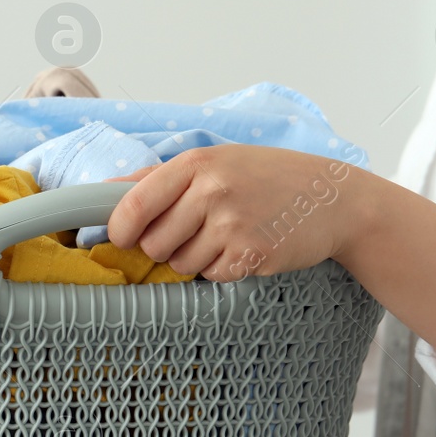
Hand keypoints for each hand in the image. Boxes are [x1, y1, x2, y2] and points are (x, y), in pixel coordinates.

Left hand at [105, 146, 365, 281]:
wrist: (333, 198)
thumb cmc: (266, 177)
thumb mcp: (215, 161)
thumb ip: (158, 177)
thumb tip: (103, 190)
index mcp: (196, 163)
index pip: (132, 206)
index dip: (119, 229)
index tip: (122, 237)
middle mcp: (212, 191)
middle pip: (153, 244)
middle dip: (165, 246)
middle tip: (195, 231)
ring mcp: (233, 224)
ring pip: (181, 264)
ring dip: (196, 259)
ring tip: (226, 235)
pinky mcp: (252, 254)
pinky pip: (212, 276)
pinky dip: (223, 269)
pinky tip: (245, 247)